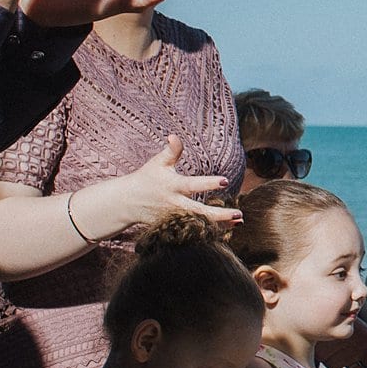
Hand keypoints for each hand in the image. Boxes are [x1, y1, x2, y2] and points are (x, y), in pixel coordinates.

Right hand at [82, 136, 237, 237]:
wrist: (127, 202)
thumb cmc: (146, 178)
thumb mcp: (157, 163)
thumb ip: (171, 151)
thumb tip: (174, 136)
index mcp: (172, 186)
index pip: (192, 185)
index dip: (208, 183)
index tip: (225, 180)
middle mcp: (175, 204)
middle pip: (199, 212)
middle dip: (220, 214)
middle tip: (239, 214)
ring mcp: (174, 218)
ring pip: (199, 224)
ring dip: (220, 225)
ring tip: (239, 222)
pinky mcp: (173, 227)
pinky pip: (193, 230)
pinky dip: (209, 231)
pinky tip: (228, 229)